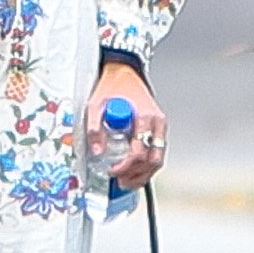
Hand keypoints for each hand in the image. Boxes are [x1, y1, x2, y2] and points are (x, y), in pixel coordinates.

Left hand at [87, 63, 166, 184]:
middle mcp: (156, 122)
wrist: (124, 71)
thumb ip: (94, 128)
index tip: (113, 170)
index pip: (139, 151)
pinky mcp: (157, 128)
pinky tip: (135, 171)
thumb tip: (97, 151)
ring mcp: (159, 125)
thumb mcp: (96, 104)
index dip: (126, 166)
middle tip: (121, 181)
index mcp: (144, 117)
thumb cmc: (112, 86)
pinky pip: (157, 151)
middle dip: (137, 174)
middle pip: (153, 159)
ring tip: (127, 181)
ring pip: (158, 158)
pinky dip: (147, 165)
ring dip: (144, 174)